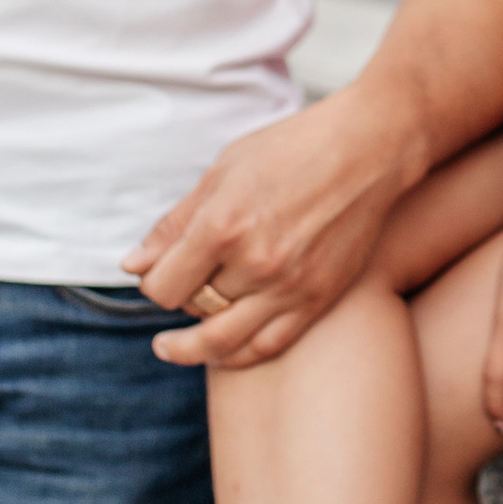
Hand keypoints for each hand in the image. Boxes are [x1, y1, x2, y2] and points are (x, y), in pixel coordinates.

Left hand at [127, 98, 414, 368]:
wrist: (368, 148)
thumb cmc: (294, 148)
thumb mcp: (223, 171)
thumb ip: (175, 223)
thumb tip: (134, 264)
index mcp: (223, 225)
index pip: (163, 286)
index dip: (152, 283)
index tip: (157, 273)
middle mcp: (255, 262)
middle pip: (193, 308)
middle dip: (180, 300)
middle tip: (181, 286)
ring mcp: (289, 286)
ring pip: (224, 339)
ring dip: (195, 345)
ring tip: (176, 346)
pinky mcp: (318, 299)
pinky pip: (267, 345)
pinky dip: (238, 355)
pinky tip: (221, 352)